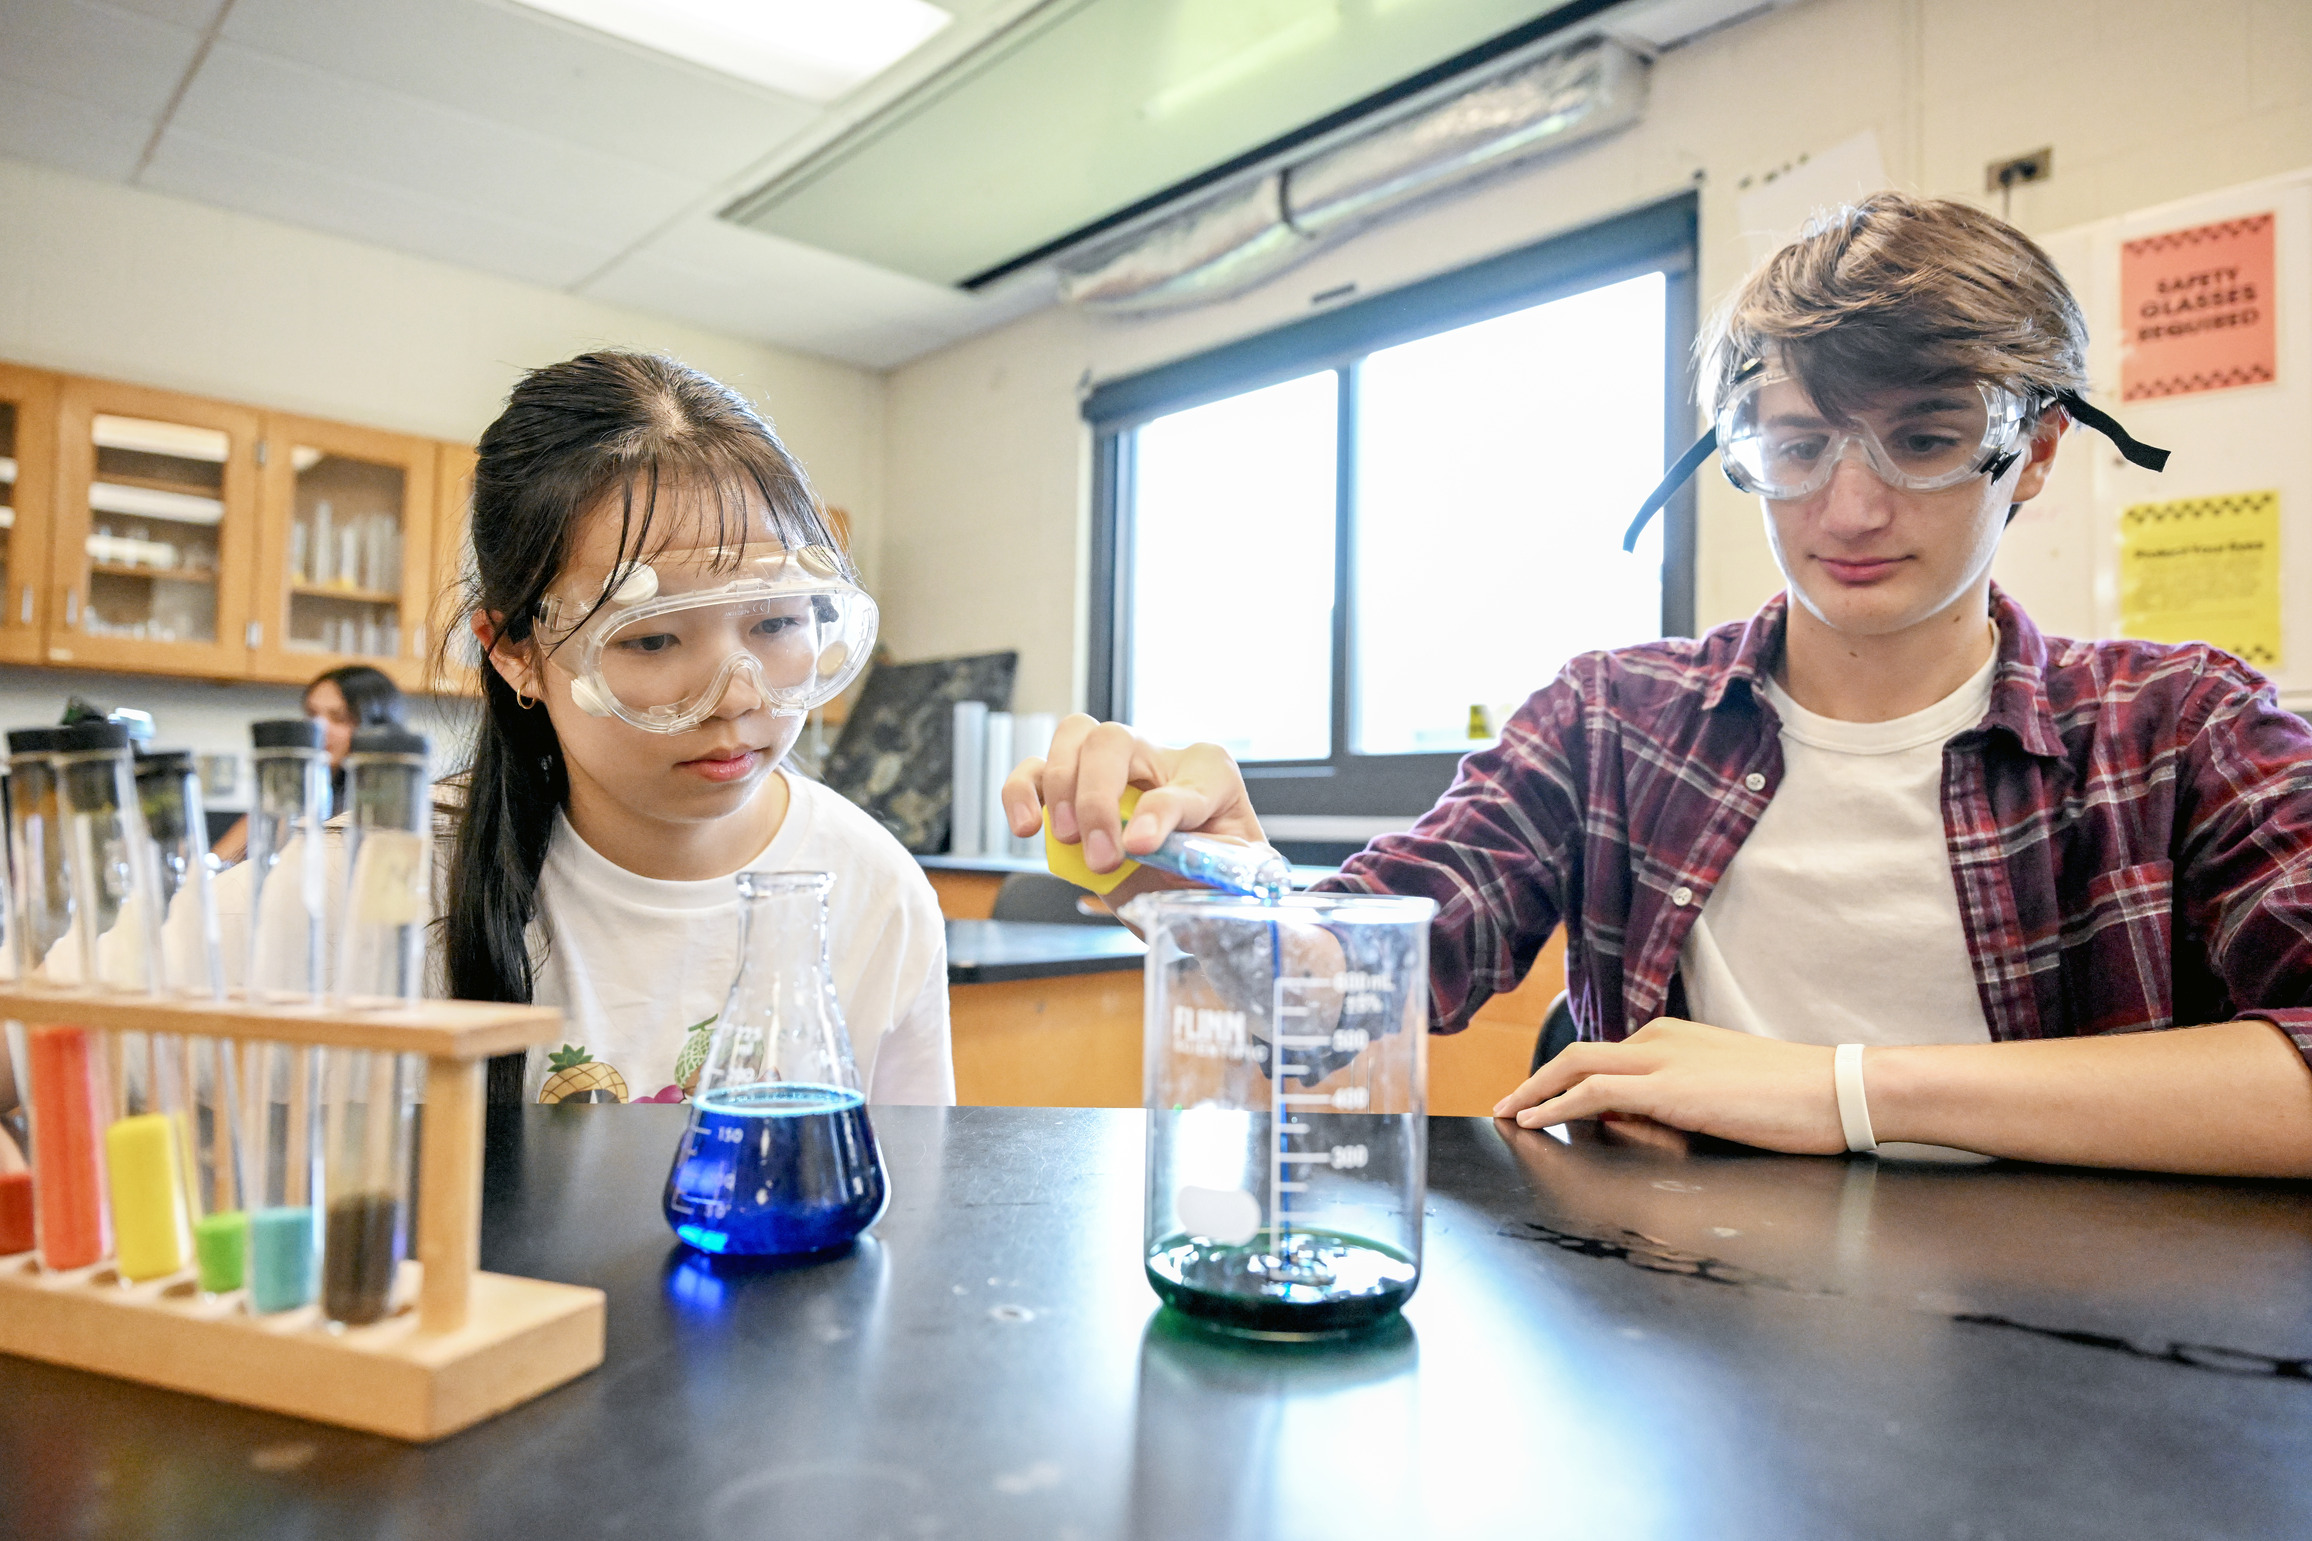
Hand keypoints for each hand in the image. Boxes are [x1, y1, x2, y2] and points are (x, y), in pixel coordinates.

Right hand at [1001, 714, 1265, 875]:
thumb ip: (1201, 857)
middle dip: (1098, 799)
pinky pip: (1034, 773)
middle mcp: (1157, 759)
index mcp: (1208, 771)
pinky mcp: (1071, 798)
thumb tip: (1146, 845)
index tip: (1142, 846)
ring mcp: (1110, 773)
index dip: (1158, 810)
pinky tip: (1026, 827)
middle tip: (1101, 855)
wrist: (1195, 899)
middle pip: (1113, 740)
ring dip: (1062, 788)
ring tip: (1067, 838)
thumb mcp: (1229, 873)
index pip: (1180, 777)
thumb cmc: (1216, 878)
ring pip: (1073, 737)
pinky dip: (1020, 793)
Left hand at [1492, 1017, 1846, 1155]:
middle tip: (1507, 1104)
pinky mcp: (1667, 1087)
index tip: (1538, 1096)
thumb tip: (1625, 1120)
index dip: (1564, 1077)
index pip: (1604, 1057)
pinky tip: (1534, 1120)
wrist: (1838, 1090)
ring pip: (1575, 1067)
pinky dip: (1555, 1104)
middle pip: (1577, 1055)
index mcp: (1674, 1038)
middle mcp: (1659, 1040)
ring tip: (1508, 1114)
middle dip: (1535, 1080)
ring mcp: (1661, 1060)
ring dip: (1534, 1091)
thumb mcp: (1721, 1096)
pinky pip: (1592, 1093)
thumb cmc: (1795, 1100)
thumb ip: (1671, 1103)